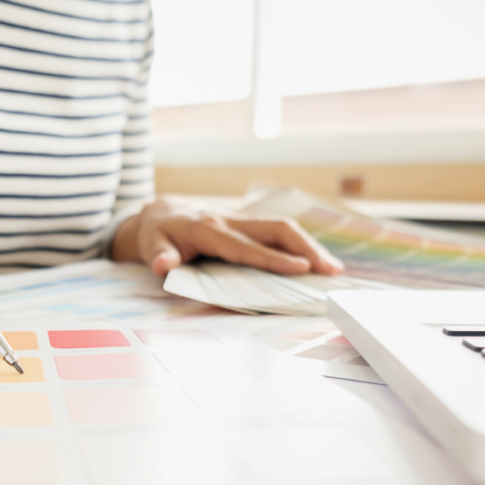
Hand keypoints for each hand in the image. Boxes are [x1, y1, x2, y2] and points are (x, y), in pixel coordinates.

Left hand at [111, 196, 343, 276]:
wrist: (159, 214)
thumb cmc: (157, 235)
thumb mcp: (150, 246)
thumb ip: (158, 256)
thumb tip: (163, 266)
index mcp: (207, 229)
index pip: (246, 246)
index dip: (273, 258)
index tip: (301, 269)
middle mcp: (229, 221)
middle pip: (275, 229)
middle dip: (305, 247)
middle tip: (330, 270)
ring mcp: (241, 221)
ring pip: (281, 228)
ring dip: (309, 246)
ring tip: (333, 269)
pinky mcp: (248, 226)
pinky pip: (278, 233)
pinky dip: (300, 246)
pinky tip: (317, 262)